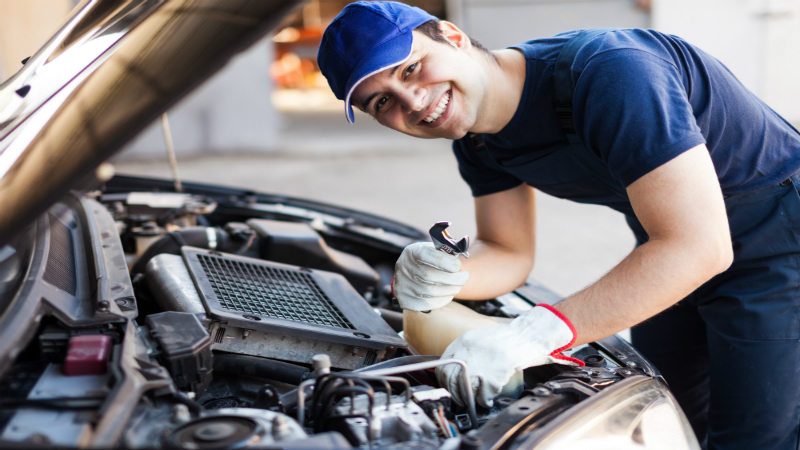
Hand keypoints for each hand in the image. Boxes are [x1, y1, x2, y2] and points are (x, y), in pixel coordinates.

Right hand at [393, 242, 469, 310]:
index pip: (429, 256)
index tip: (458, 265)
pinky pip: (429, 304)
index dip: (447, 262)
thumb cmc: (425, 260)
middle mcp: (406, 268)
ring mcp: (404, 286)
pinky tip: (447, 293)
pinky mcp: (407, 300)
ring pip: (431, 292)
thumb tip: (461, 255)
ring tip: (457, 285)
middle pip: (430, 276)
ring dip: (450, 290)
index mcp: (413, 252)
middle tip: (465, 277)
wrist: (406, 274)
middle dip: (453, 279)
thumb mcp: (432, 249)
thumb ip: (446, 251)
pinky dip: (442, 299)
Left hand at [436, 305, 583, 407]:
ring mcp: (479, 366)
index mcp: (461, 343)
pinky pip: (483, 396)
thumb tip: (456, 370)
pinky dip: (485, 401)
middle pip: (451, 382)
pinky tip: (489, 400)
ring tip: (476, 401)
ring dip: (470, 400)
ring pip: (466, 391)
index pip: (443, 367)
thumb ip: (464, 352)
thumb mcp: (477, 339)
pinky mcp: (492, 377)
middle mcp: (467, 354)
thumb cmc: (505, 338)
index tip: (450, 387)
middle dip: (456, 394)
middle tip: (462, 399)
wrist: (525, 336)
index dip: (445, 381)